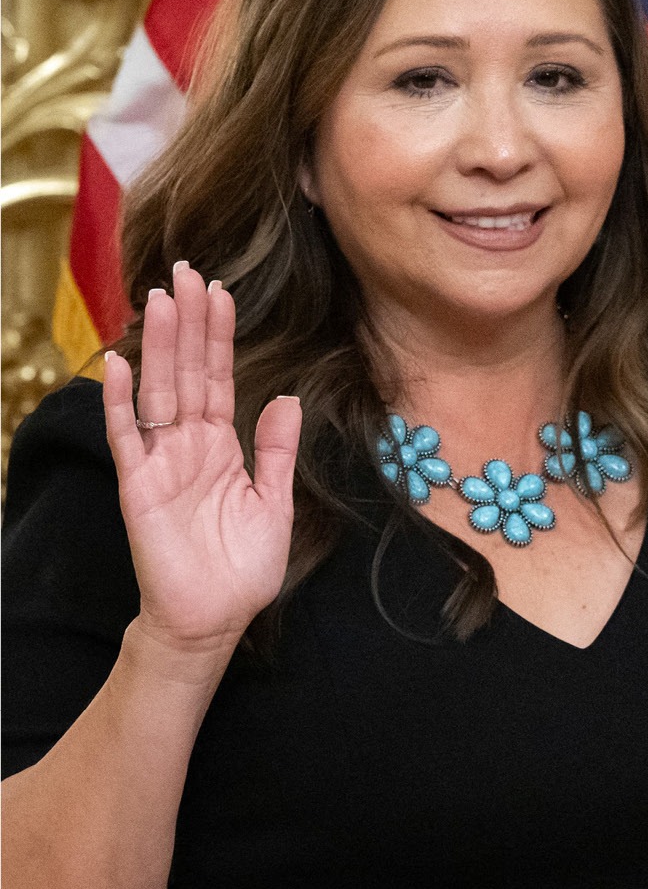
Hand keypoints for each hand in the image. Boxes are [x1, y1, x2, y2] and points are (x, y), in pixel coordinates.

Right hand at [100, 264, 300, 666]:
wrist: (214, 616)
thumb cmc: (242, 565)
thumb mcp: (275, 501)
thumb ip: (278, 450)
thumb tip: (288, 398)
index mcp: (222, 445)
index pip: (219, 378)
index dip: (219, 336)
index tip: (220, 291)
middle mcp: (188, 445)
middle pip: (187, 373)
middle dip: (188, 324)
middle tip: (187, 272)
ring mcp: (160, 462)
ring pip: (159, 392)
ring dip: (159, 348)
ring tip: (160, 301)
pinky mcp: (139, 486)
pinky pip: (128, 437)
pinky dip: (121, 401)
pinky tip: (119, 365)